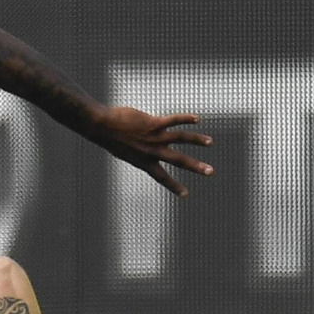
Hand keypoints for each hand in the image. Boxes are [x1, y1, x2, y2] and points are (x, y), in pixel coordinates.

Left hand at [88, 107, 213, 196]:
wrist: (102, 127)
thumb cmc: (111, 137)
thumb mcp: (125, 150)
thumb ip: (138, 150)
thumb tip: (144, 146)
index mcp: (144, 162)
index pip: (162, 177)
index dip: (174, 186)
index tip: (185, 195)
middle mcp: (152, 152)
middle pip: (178, 160)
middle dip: (196, 167)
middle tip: (210, 172)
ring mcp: (154, 137)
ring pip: (180, 138)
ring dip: (197, 140)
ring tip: (209, 142)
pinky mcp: (153, 124)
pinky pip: (173, 120)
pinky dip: (185, 118)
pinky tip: (197, 119)